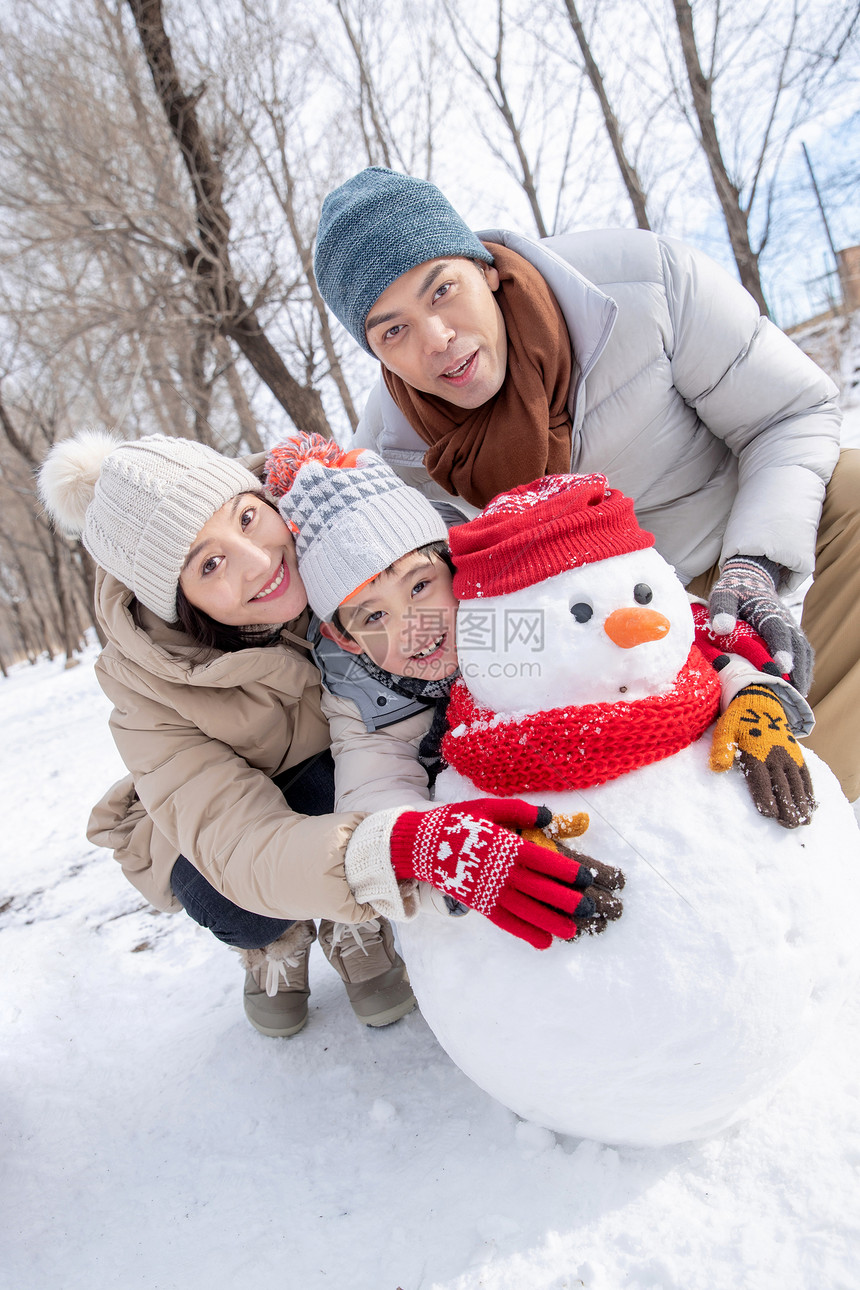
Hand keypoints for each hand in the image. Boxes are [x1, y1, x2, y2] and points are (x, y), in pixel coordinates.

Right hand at [390, 799, 622, 948]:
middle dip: (566, 900)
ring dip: (550, 921)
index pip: (542, 861)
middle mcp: (499, 871)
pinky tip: (543, 941)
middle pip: (539, 889)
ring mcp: (488, 890)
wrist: (421, 845)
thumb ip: (518, 810)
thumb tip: (547, 816)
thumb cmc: (457, 822)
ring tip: (572, 930)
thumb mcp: (487, 807)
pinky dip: (525, 933)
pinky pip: (506, 922)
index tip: (585, 879)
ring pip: (525, 910)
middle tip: (589, 908)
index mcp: (504, 845)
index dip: (565, 871)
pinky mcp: (479, 904)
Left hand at [708, 556, 812, 693]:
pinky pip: (805, 656)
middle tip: (792, 693)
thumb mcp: (724, 595)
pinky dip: (804, 673)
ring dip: (802, 675)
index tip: (782, 667)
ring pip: (804, 653)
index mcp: (768, 611)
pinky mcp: (794, 637)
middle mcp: (786, 620)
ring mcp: (792, 629)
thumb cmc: (734, 591)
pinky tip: (796, 692)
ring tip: (794, 699)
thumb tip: (722, 628)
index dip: (782, 648)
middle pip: (797, 646)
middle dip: (797, 670)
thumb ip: (722, 608)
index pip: (778, 630)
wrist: (751, 580)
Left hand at [709, 683, 815, 827]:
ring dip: (801, 802)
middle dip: (787, 807)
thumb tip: (717, 769)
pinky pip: (805, 775)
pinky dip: (809, 790)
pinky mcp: (797, 755)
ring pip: (797, 783)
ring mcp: (789, 756)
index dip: (766, 797)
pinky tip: (811, 805)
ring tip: (804, 821)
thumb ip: (722, 749)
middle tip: (789, 825)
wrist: (760, 701)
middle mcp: (775, 756)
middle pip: (782, 786)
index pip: (761, 780)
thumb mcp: (725, 730)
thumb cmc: (738, 720)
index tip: (769, 814)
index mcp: (755, 753)